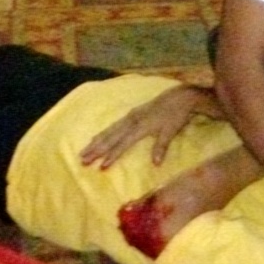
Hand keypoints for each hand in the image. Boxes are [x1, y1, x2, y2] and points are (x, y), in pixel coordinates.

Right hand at [80, 85, 212, 168]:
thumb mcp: (171, 132)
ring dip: (95, 142)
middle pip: (110, 138)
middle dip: (96, 150)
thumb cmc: (177, 115)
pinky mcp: (131, 114)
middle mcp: (131, 120)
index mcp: (140, 126)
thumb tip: (156, 164)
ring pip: (108, 131)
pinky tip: (96, 138)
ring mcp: (130, 116)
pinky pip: (112, 125)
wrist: (180, 96)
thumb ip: (161, 147)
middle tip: (82, 160)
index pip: (123, 144)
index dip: (112, 155)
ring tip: (83, 152)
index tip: (101, 166)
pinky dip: (102, 133)